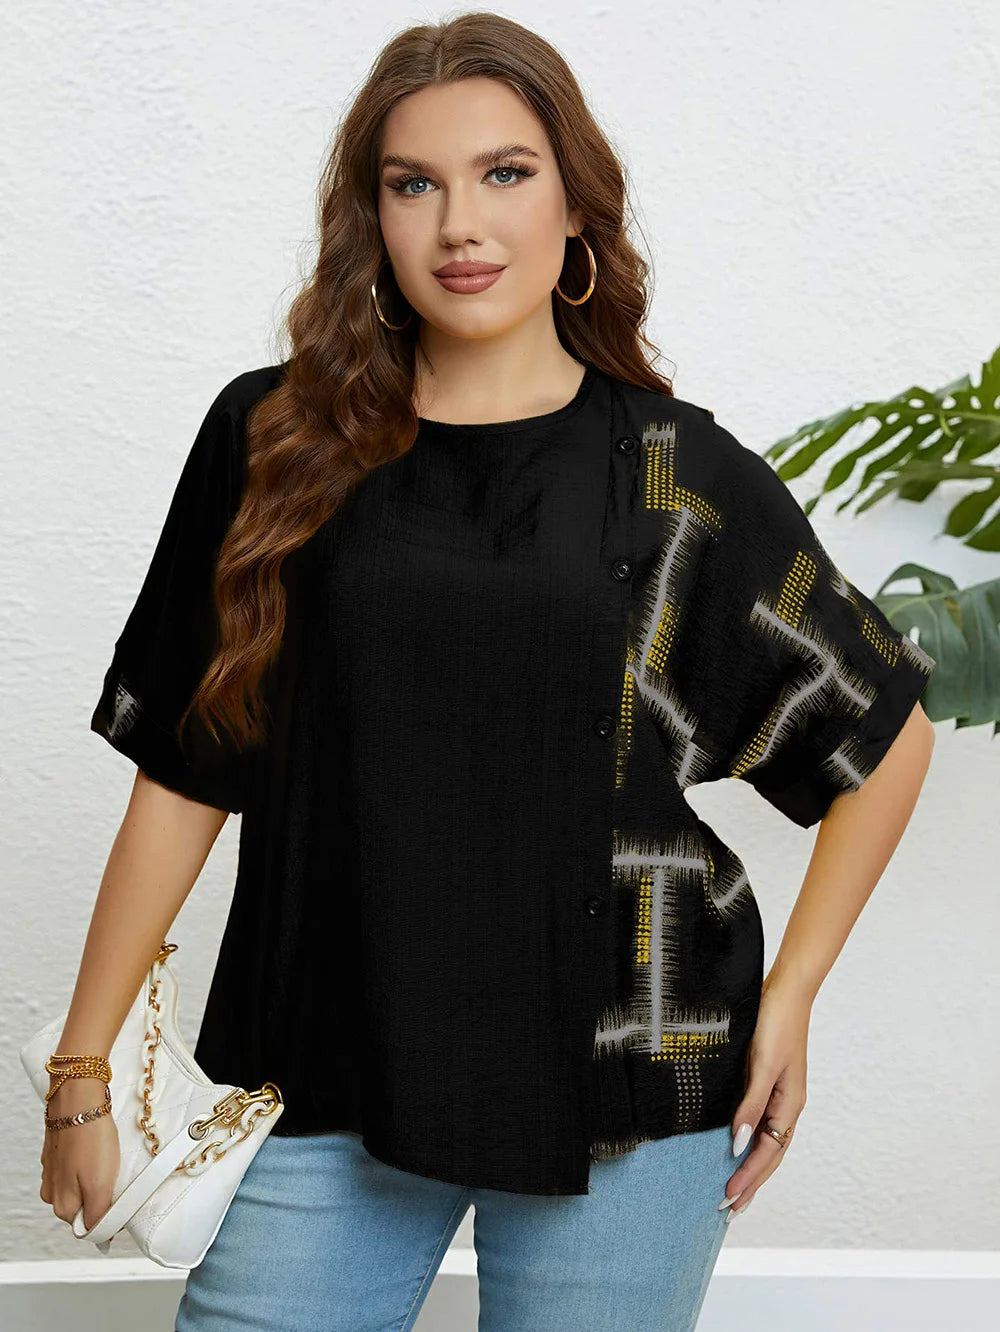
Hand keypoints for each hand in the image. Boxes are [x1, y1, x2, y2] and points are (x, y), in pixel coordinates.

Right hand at [40, 1078, 120, 1236]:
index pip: (87, 1228)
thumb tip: (99, 1235)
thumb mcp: (100, 1184)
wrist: (78, 1098)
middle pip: (84, 1208)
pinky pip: (78, 1167)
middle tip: (113, 1176)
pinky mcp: (58, 1155)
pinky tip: (96, 1148)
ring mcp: (54, 1173)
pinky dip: (89, 1161)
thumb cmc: (89, 1137)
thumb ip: (97, 1215)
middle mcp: (53, 1193)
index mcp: (62, 1205)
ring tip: (105, 1158)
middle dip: (101, 1196)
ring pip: (81, 1187)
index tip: (118, 1202)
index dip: (107, 1218)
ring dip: (96, 1178)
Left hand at [721, 979, 809, 1219]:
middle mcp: (786, 1105)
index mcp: (790, 1105)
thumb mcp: (763, 1065)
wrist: (785, 990)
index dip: (747, 1177)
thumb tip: (737, 1143)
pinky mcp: (766, 1080)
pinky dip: (747, 1140)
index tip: (727, 1199)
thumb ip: (751, 1104)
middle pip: (769, 1155)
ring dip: (749, 1166)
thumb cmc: (776, 1024)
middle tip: (727, 1210)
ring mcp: (778, 1093)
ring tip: (732, 1190)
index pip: (767, 1153)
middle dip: (750, 1183)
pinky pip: (758, 1121)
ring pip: (765, 1141)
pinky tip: (734, 1146)